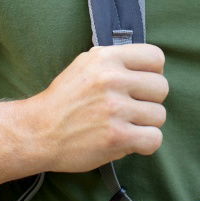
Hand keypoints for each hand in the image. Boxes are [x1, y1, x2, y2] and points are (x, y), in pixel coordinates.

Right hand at [29, 44, 167, 172]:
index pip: (156, 57)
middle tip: (132, 108)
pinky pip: (154, 139)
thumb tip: (146, 64)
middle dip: (150, 100)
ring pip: (159, 115)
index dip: (153, 72)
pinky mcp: (117, 137)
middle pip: (162, 87)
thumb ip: (114, 60)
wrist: (38, 131)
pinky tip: (130, 140)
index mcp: (106, 58)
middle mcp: (112, 79)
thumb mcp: (84, 64)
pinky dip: (145, 143)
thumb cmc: (64, 99)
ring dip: (146, 123)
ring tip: (126, 124)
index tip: (141, 84)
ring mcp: (115, 109)